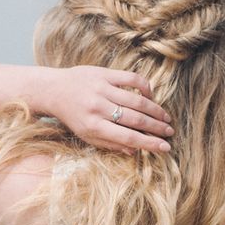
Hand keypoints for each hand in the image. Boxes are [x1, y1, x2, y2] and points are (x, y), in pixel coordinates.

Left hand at [49, 65, 173, 154]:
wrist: (53, 90)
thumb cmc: (72, 116)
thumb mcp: (86, 135)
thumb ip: (110, 143)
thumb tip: (134, 151)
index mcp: (93, 126)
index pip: (127, 138)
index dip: (149, 144)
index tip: (165, 148)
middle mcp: (98, 107)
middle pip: (135, 120)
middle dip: (156, 128)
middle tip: (170, 132)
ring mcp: (102, 89)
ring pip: (137, 101)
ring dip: (155, 110)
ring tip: (166, 118)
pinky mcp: (104, 73)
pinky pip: (131, 79)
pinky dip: (145, 88)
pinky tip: (151, 97)